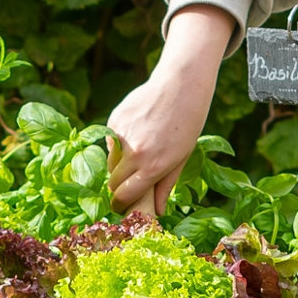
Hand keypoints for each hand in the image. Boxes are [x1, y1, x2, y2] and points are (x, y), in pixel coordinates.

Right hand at [105, 7, 233, 215]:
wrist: (180, 86)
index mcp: (153, 166)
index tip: (121, 206)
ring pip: (110, 162)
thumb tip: (158, 211)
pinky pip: (110, 142)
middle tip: (129, 184)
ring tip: (139, 151)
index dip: (121, 204)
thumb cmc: (187, 124)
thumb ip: (165, 186)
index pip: (125, 195)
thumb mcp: (182, 158)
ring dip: (119, 165)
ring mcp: (121, 135)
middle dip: (118, 186)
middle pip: (113, 182)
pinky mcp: (114, 121)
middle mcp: (134, 153)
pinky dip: (118, 144)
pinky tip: (137, 132)